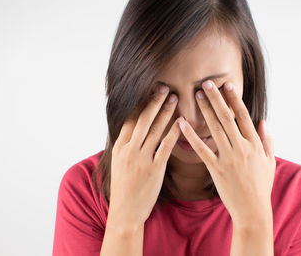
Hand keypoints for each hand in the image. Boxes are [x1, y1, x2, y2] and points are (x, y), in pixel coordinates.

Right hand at [108, 85, 180, 226]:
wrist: (125, 212)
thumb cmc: (124, 188)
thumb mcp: (119, 164)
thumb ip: (126, 146)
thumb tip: (133, 131)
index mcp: (120, 147)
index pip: (130, 119)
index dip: (141, 103)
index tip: (149, 91)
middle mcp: (129, 150)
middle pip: (143, 120)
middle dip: (154, 102)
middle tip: (164, 87)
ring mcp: (141, 159)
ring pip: (155, 129)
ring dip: (165, 112)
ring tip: (175, 98)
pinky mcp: (154, 169)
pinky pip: (165, 146)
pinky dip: (173, 132)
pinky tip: (181, 122)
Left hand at [177, 80, 275, 228]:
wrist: (252, 210)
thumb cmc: (261, 186)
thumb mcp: (270, 161)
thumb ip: (267, 140)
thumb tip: (263, 121)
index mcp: (255, 144)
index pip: (243, 116)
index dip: (234, 99)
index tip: (226, 85)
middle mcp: (242, 147)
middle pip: (227, 118)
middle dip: (216, 99)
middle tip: (205, 83)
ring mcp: (228, 158)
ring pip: (214, 129)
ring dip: (204, 110)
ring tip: (195, 95)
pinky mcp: (216, 169)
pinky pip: (202, 149)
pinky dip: (191, 135)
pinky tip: (182, 123)